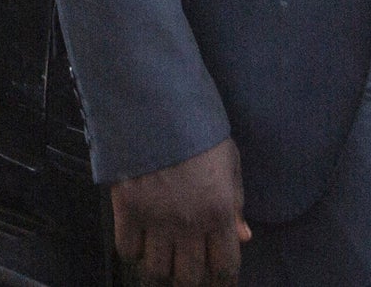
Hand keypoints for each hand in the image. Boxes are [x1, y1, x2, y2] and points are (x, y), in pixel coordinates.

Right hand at [108, 137, 246, 286]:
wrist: (155, 102)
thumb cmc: (197, 129)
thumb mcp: (229, 161)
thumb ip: (236, 203)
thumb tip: (243, 238)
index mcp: (220, 211)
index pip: (225, 266)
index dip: (222, 280)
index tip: (218, 279)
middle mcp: (189, 223)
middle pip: (189, 277)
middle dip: (191, 277)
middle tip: (187, 268)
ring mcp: (155, 219)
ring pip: (157, 270)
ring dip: (161, 268)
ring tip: (163, 258)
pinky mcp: (126, 209)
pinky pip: (128, 250)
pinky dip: (134, 250)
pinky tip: (140, 240)